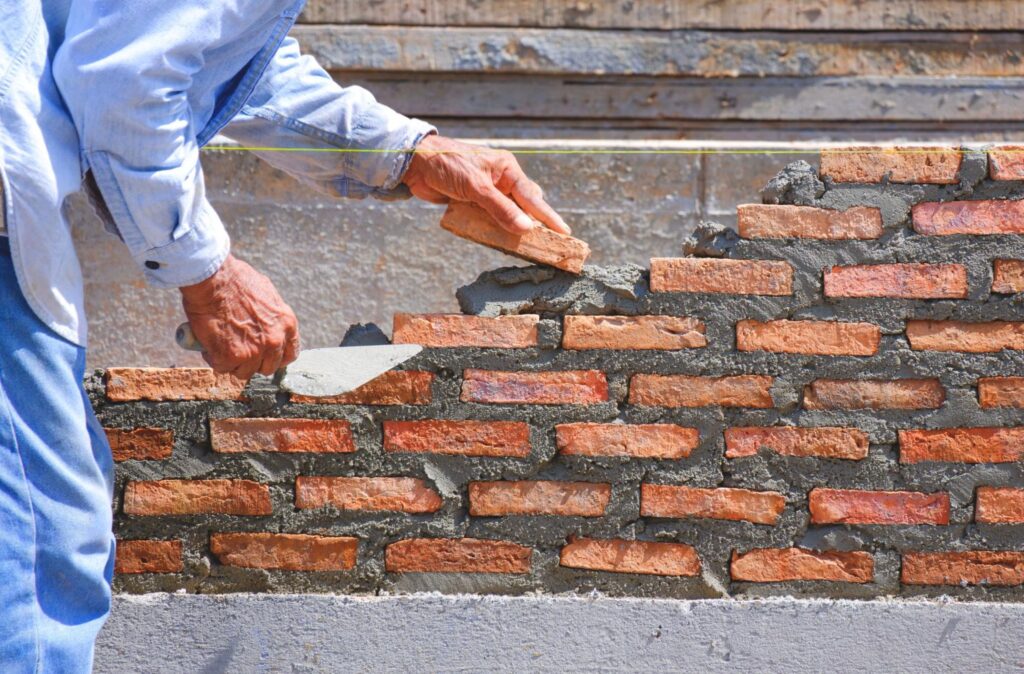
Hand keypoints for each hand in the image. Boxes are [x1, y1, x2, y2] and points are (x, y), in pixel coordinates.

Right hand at [179, 254, 299, 378]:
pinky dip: (213, 359)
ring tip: (220, 346)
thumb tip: (265, 324)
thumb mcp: (266, 294)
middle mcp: (274, 341)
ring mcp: (254, 351)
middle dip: (253, 362)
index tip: (266, 356)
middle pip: (268, 367)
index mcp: (287, 324)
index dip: (277, 357)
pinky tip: (209, 345)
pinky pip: (222, 367)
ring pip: (244, 371)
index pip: (290, 353)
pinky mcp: (232, 357)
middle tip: (238, 351)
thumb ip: (271, 316)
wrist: (214, 279)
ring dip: (232, 362)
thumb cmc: (235, 280)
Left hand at [403, 134, 570, 235]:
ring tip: (532, 247)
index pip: (533, 197)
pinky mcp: (474, 201)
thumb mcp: (476, 187)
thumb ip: (501, 209)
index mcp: (507, 169)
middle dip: (536, 224)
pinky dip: (497, 229)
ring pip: (509, 213)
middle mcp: (501, 179)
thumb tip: (525, 229)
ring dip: (516, 228)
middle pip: (525, 206)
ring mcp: (488, 191)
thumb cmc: (447, 165)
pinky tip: (504, 240)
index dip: (548, 216)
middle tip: (551, 244)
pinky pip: (492, 218)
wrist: (414, 164)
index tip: (564, 232)